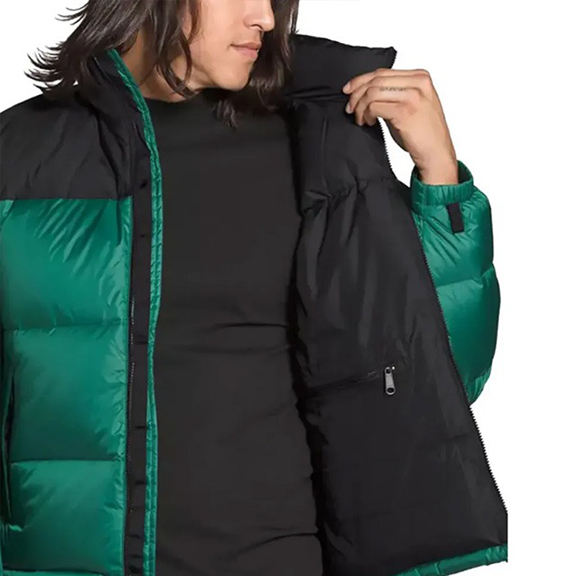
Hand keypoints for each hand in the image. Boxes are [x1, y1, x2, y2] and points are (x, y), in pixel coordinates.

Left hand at [342, 68, 457, 183]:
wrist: (437, 153)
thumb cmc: (423, 133)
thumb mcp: (412, 105)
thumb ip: (395, 94)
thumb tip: (366, 92)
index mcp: (421, 77)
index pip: (383, 72)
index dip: (361, 80)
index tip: (348, 90)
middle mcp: (418, 83)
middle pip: (376, 80)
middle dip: (357, 94)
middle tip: (350, 108)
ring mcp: (412, 96)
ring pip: (372, 92)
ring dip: (360, 107)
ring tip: (360, 119)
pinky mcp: (404, 111)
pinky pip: (374, 107)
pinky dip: (366, 114)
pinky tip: (368, 123)